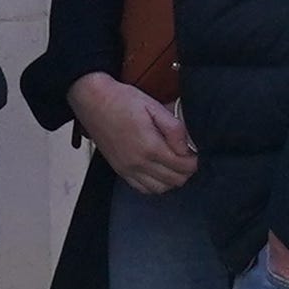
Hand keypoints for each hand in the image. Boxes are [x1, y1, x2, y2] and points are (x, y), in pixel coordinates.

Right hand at [70, 72, 196, 195]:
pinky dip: (155, 184)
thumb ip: (174, 128)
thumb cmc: (123, 100)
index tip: (195, 151)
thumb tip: (187, 147)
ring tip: (174, 163)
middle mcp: (138, 163)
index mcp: (150, 146)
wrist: (93, 101)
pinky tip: (158, 171)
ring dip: (172, 179)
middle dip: (186, 170)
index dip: (195, 161)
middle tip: (188, 156)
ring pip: (160, 189)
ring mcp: (127, 169)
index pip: (183, 166)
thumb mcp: (153, 106)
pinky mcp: (119, 170)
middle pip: (174, 181)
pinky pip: (142, 189)